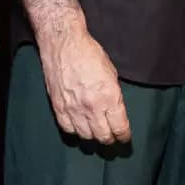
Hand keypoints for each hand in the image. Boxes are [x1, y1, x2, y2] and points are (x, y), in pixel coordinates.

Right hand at [38, 21, 130, 143]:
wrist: (64, 44)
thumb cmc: (90, 54)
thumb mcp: (112, 73)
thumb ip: (114, 95)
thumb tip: (115, 111)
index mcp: (109, 96)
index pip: (120, 128)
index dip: (124, 136)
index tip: (125, 138)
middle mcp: (92, 107)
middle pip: (103, 136)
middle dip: (110, 139)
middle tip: (113, 138)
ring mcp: (73, 109)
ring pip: (86, 136)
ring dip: (93, 137)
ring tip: (97, 133)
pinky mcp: (59, 108)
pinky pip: (68, 129)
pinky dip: (76, 132)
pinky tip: (80, 128)